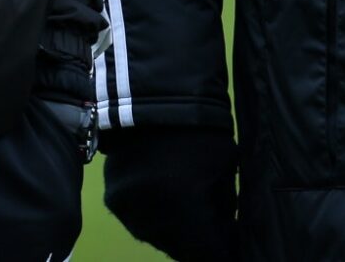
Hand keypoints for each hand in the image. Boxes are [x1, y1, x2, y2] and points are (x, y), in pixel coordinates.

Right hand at [102, 124, 236, 261]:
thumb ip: (225, 208)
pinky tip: (165, 194)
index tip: (230, 243)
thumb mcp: (225, 169)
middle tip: (213, 224)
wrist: (152, 96)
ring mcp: (130, 213)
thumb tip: (225, 235)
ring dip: (176, 231)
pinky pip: (140, 222)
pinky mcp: (114, 203)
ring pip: (159, 239)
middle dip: (200, 241)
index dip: (224, 250)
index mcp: (186, 211)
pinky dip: (154, 216)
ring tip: (187, 204)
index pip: (211, 253)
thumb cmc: (199, 129)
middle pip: (183, 250)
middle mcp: (154, 220)